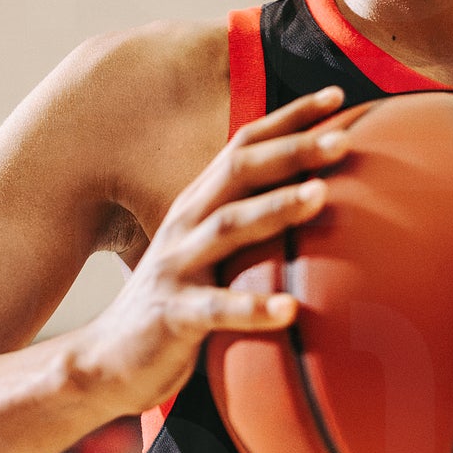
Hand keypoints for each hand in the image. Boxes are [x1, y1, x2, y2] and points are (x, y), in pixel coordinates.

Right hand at [72, 88, 345, 415]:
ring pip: (229, 228)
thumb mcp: (212, 252)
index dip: (289, 119)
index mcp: (200, 203)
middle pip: (241, 172)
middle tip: (344, 137)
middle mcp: (187, 223)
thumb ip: (250, 224)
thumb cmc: (179, 300)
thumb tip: (316, 200)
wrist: (107, 358)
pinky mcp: (173, 314)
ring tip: (322, 195)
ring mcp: (177, 266)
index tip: (338, 94)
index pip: (245, 146)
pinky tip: (290, 309)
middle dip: (292, 151)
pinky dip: (253, 309)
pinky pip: (216, 310)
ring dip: (276, 208)